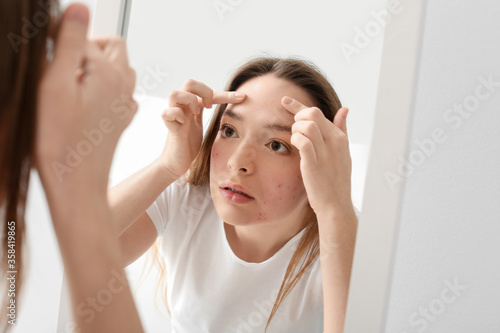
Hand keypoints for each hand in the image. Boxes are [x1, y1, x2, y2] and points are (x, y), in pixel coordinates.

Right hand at [36, 4, 136, 192]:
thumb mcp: (55, 85)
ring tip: (70, 85)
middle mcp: (123, 86)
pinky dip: (103, 88)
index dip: (63, 37)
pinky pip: (118, 92)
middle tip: (61, 67)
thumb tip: (80, 9)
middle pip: (112, 48)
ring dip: (96, 67)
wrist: (75, 184)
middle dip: (87, 48)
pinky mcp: (120, 120)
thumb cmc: (59, 140)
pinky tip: (84, 104)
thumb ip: (71, 43)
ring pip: (117, 69)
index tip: (46, 53)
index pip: (87, 36)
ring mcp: (124, 104)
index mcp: (109, 73)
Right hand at [158, 79, 245, 179]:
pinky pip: (167, 112)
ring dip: (190, 101)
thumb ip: (207, 116)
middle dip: (203, 91)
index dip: (226, 93)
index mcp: (191, 108)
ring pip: (174, 93)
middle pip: (189, 82)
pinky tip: (184, 124)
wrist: (175, 164)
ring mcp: (174, 116)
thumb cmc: (188, 147)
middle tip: (210, 106)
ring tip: (195, 114)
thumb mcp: (200, 127)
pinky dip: (177, 115)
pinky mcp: (169, 127)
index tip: (242, 98)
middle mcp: (181, 108)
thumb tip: (226, 110)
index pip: (207, 92)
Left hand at [282, 96, 352, 216]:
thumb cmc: (336, 180)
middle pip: (312, 114)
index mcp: (340, 138)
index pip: (318, 112)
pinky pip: (302, 141)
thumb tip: (344, 109)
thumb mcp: (343, 152)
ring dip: (295, 129)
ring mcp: (325, 152)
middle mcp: (334, 142)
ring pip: (307, 125)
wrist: (336, 205)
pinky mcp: (313, 163)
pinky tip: (294, 146)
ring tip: (294, 140)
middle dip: (296, 116)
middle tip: (293, 129)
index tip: (284, 101)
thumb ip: (341, 129)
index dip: (298, 105)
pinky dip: (295, 140)